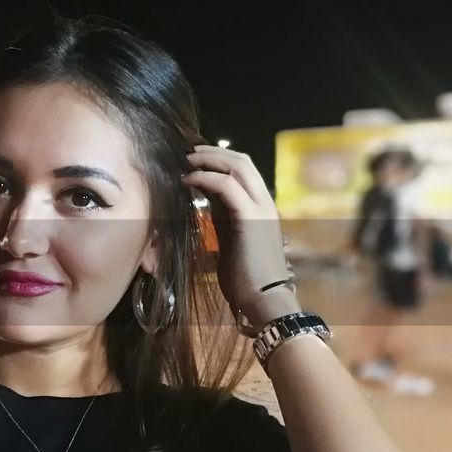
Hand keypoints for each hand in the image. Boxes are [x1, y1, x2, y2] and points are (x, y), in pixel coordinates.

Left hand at [183, 145, 300, 330]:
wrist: (263, 299)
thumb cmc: (246, 277)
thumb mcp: (230, 239)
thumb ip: (221, 217)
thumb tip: (204, 198)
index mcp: (262, 207)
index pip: (244, 170)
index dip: (220, 159)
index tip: (196, 159)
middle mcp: (265, 202)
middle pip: (242, 161)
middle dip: (213, 153)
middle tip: (189, 153)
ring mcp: (261, 208)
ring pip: (238, 167)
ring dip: (209, 160)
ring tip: (186, 161)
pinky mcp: (251, 218)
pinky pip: (227, 186)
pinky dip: (205, 177)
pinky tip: (188, 180)